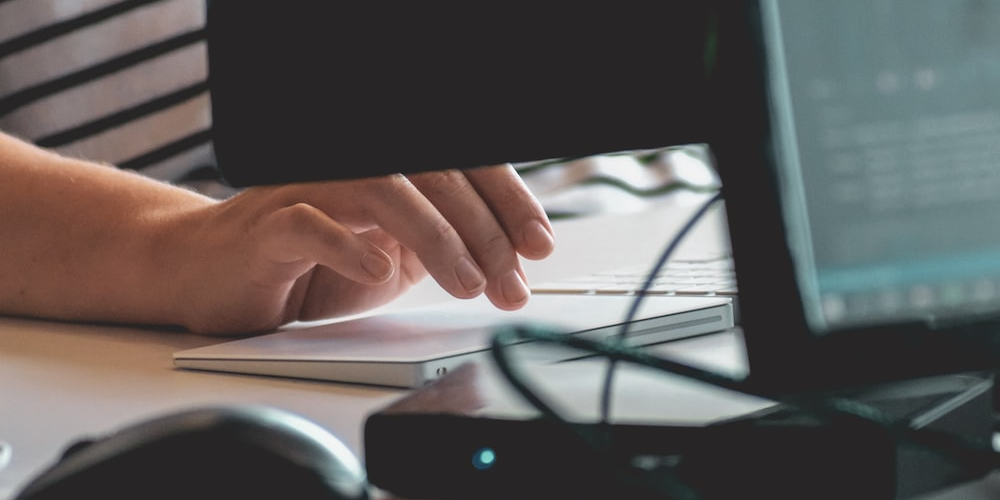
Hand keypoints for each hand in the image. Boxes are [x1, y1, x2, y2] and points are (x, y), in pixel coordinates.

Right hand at [171, 164, 553, 333]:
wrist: (215, 275)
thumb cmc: (306, 264)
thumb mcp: (392, 256)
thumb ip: (440, 245)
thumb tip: (509, 255)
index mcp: (389, 172)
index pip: (460, 168)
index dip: (506, 201)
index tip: (538, 244)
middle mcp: (352, 168)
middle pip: (434, 176)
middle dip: (484, 232)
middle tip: (512, 281)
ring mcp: (309, 189)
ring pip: (383, 190)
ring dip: (436, 238)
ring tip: (467, 282)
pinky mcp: (268, 224)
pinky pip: (312, 224)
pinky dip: (349, 246)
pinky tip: (380, 271)